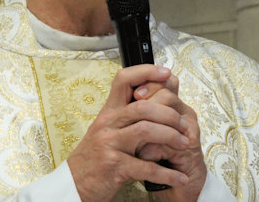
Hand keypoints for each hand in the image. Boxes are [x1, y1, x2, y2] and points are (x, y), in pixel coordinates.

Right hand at [66, 65, 205, 201]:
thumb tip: (155, 95)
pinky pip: (147, 167)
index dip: (146, 72)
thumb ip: (127, 114)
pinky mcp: (114, 167)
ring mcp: (109, 145)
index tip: (167, 73)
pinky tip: (180, 178)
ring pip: (146, 130)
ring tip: (184, 144)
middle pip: (143, 107)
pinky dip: (168, 174)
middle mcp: (107, 125)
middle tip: (184, 125)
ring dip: (171, 136)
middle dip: (170, 114)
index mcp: (108, 113)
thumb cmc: (96, 157)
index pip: (124, 80)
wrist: (74, 185)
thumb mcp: (108, 130)